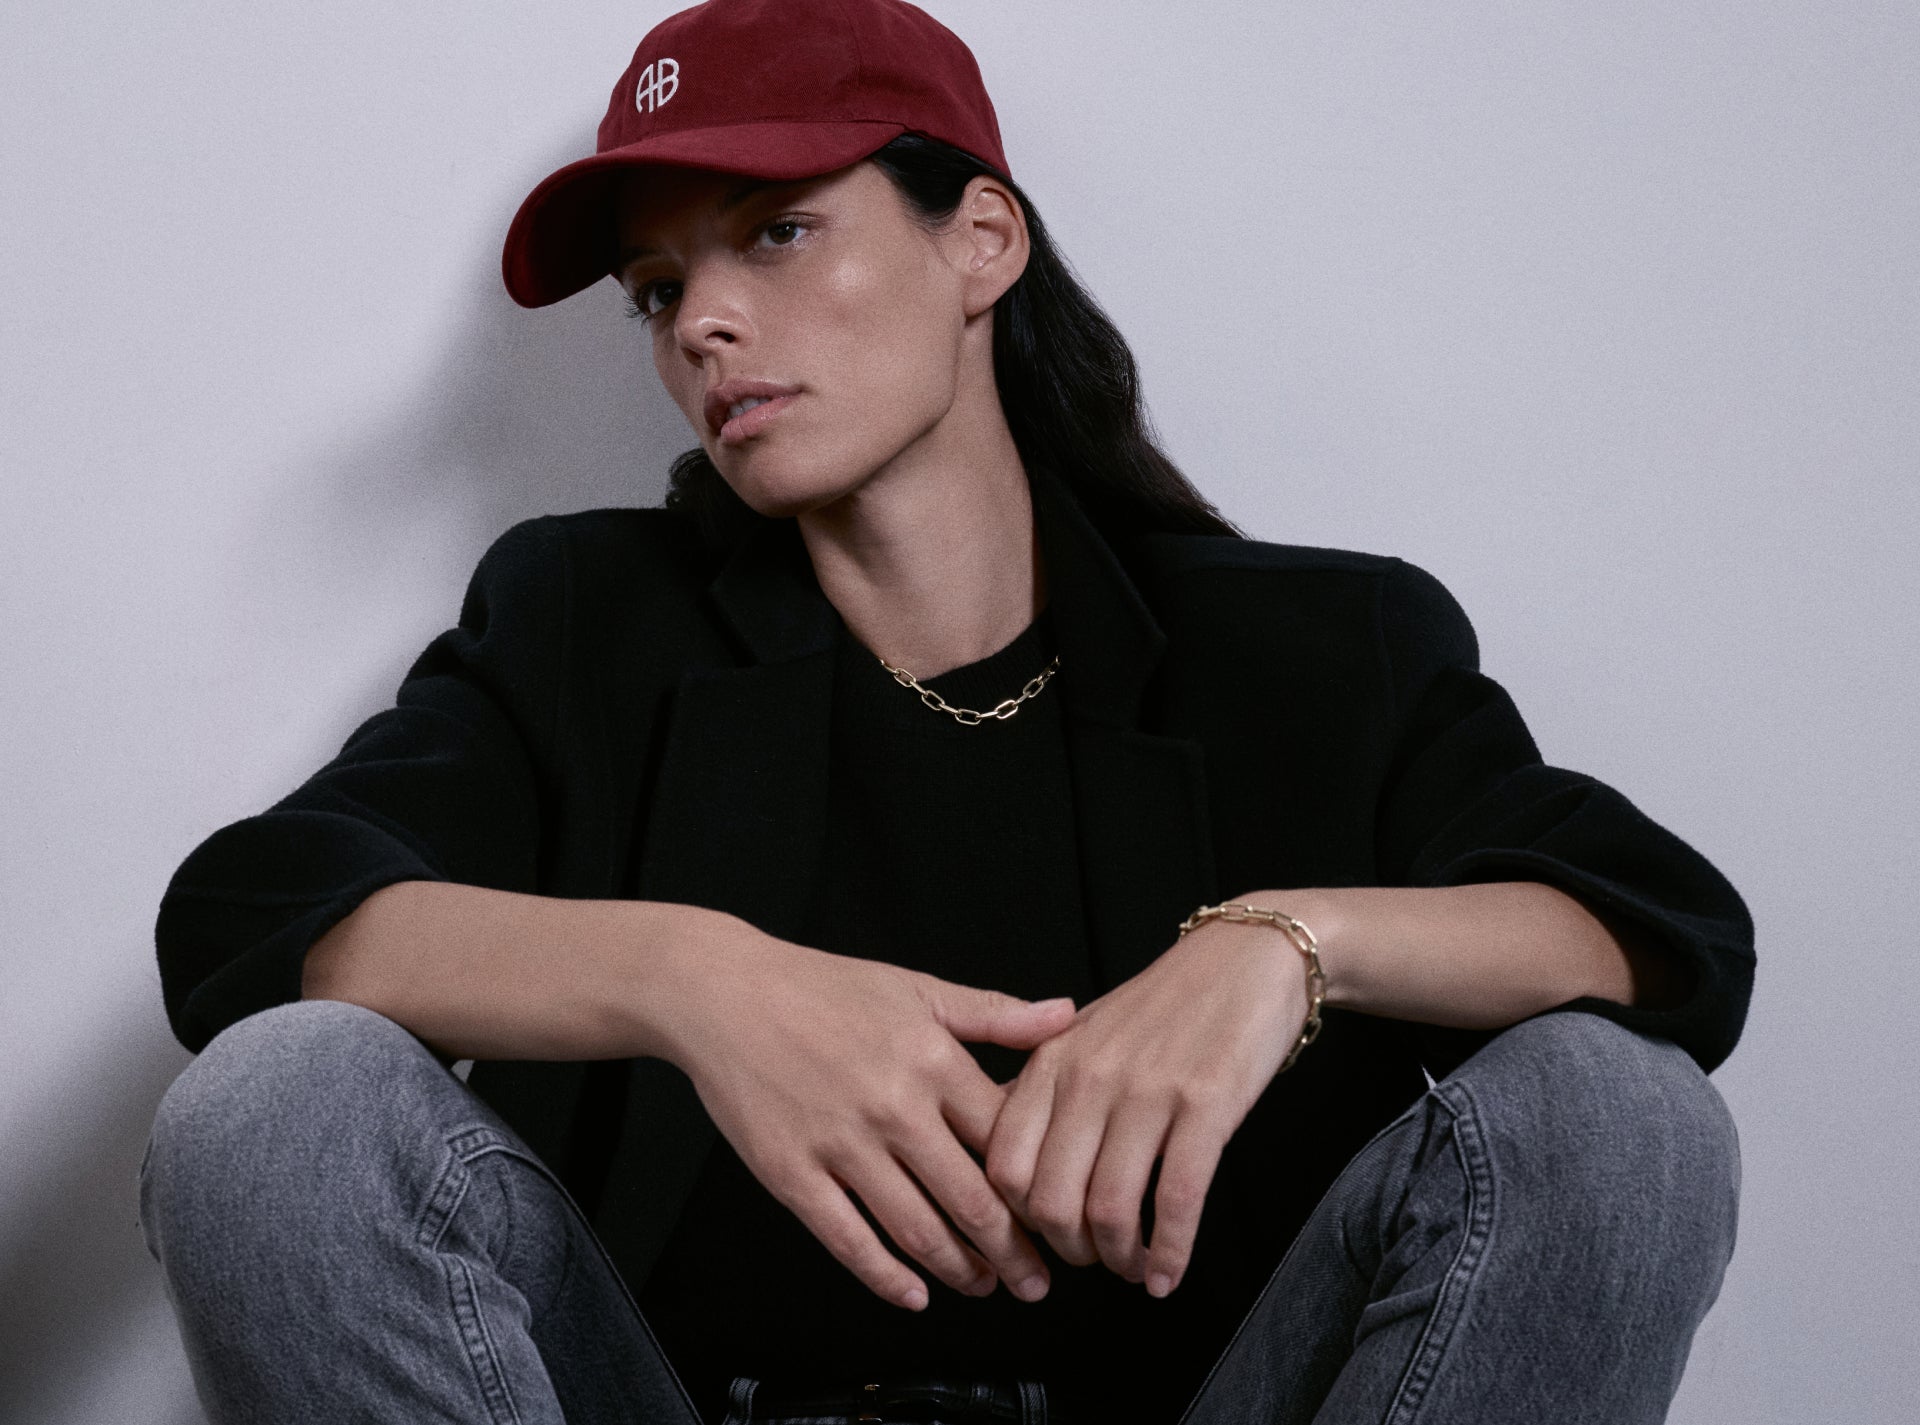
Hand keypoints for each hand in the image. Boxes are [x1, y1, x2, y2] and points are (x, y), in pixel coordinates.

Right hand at [663, 930, 1076, 1310]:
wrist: (727, 993)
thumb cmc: (824, 987)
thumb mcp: (918, 988)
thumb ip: (995, 1013)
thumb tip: (1067, 1016)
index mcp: (932, 1060)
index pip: (1006, 1140)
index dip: (1038, 1186)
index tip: (1058, 1214)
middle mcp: (893, 1106)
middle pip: (971, 1198)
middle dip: (1013, 1251)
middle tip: (1036, 1281)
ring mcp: (841, 1144)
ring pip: (916, 1228)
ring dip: (959, 1269)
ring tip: (984, 1286)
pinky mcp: (792, 1173)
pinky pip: (848, 1239)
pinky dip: (886, 1277)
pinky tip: (913, 1295)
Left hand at [983, 913, 1310, 1296]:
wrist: (1246, 958)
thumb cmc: (1166, 1003)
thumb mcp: (1086, 1034)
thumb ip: (1044, 1090)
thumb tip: (1008, 1159)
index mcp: (1052, 1061)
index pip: (1004, 1165)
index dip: (1018, 1220)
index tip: (1044, 1237)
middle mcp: (1090, 1077)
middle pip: (1049, 1200)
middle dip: (1070, 1251)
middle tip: (1095, 1260)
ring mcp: (1147, 1090)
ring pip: (1108, 1209)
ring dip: (1120, 1260)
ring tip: (1135, 1269)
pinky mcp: (1206, 1104)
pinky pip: (1176, 1199)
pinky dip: (1169, 1253)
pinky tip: (1168, 1273)